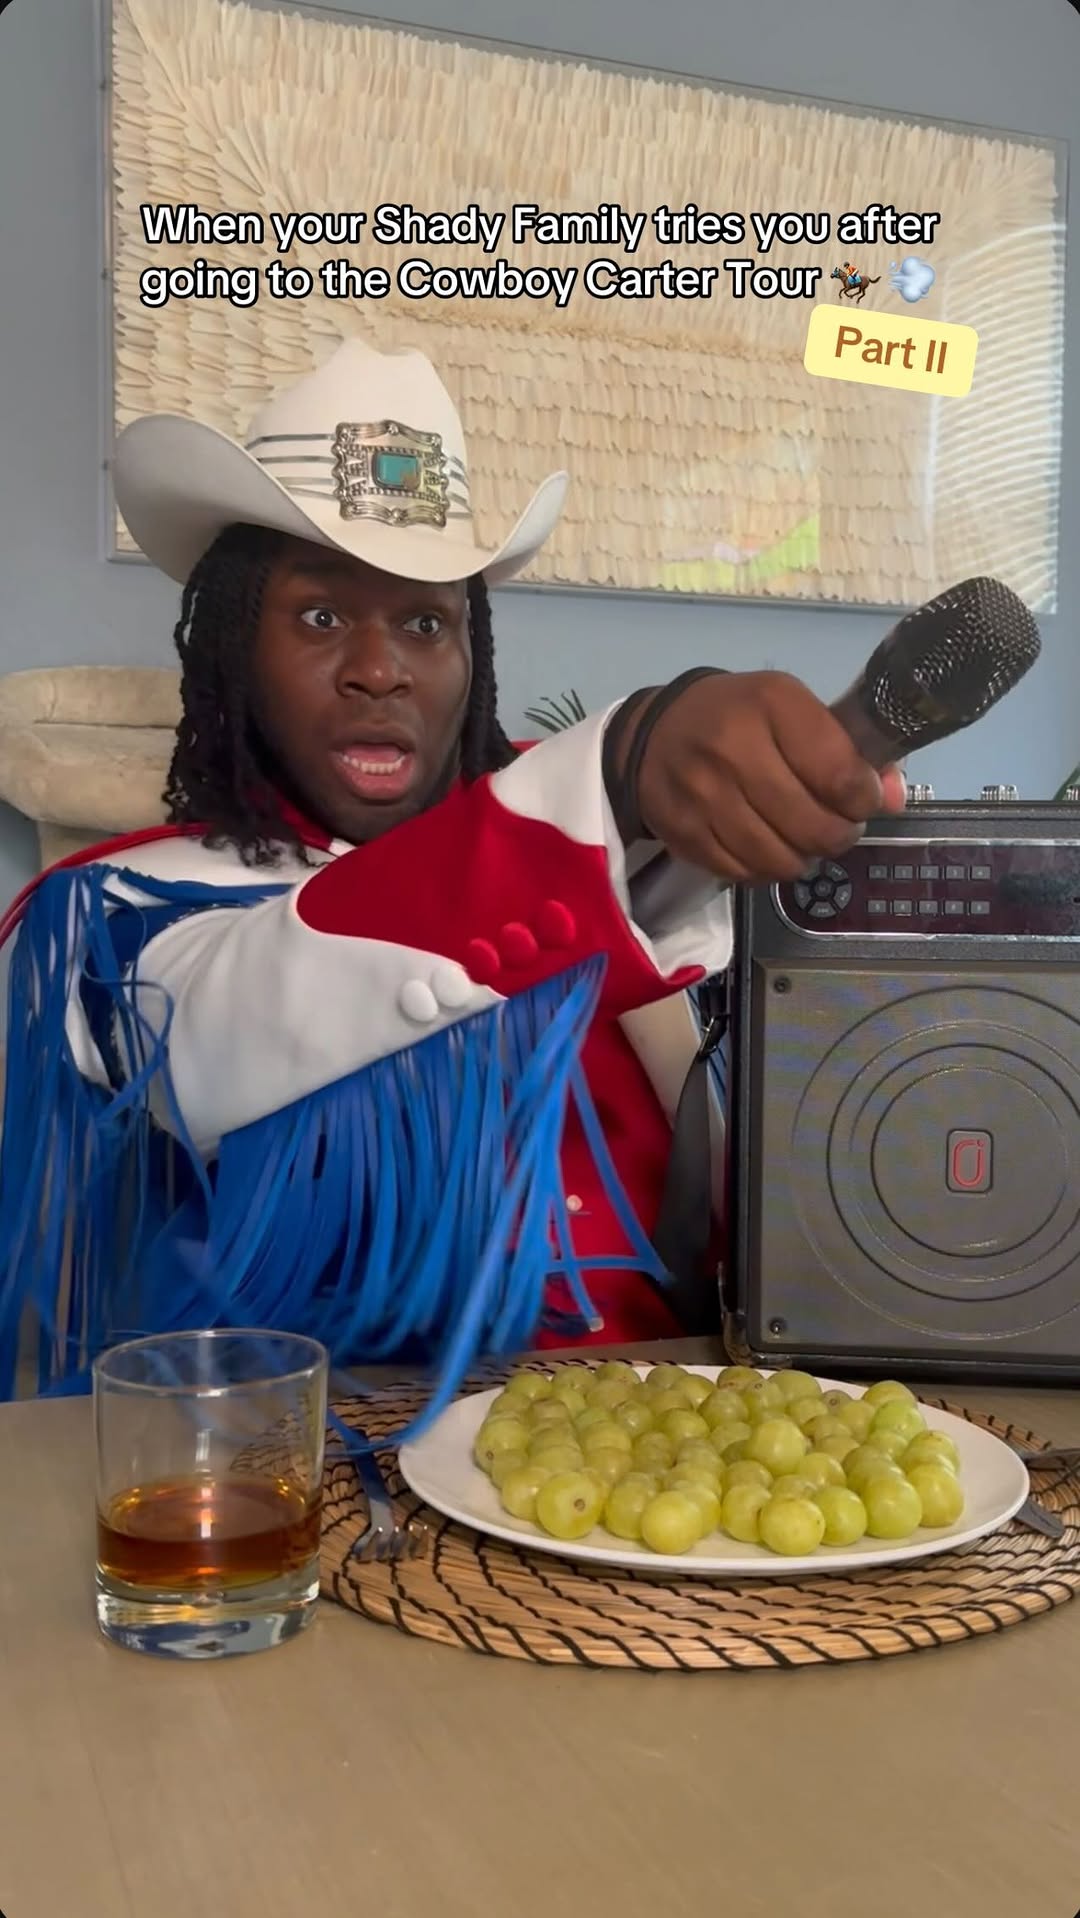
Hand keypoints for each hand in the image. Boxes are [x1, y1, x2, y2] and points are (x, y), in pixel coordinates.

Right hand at [632, 671, 906, 882]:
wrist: (654, 735)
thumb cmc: (739, 716)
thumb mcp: (794, 710)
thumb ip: (849, 750)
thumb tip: (892, 799)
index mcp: (770, 704)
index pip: (838, 775)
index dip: (862, 799)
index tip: (861, 799)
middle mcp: (733, 749)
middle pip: (812, 826)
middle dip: (838, 835)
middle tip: (837, 827)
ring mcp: (704, 797)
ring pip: (780, 859)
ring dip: (804, 857)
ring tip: (804, 839)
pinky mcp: (685, 834)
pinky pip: (746, 873)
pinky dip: (766, 869)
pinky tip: (768, 846)